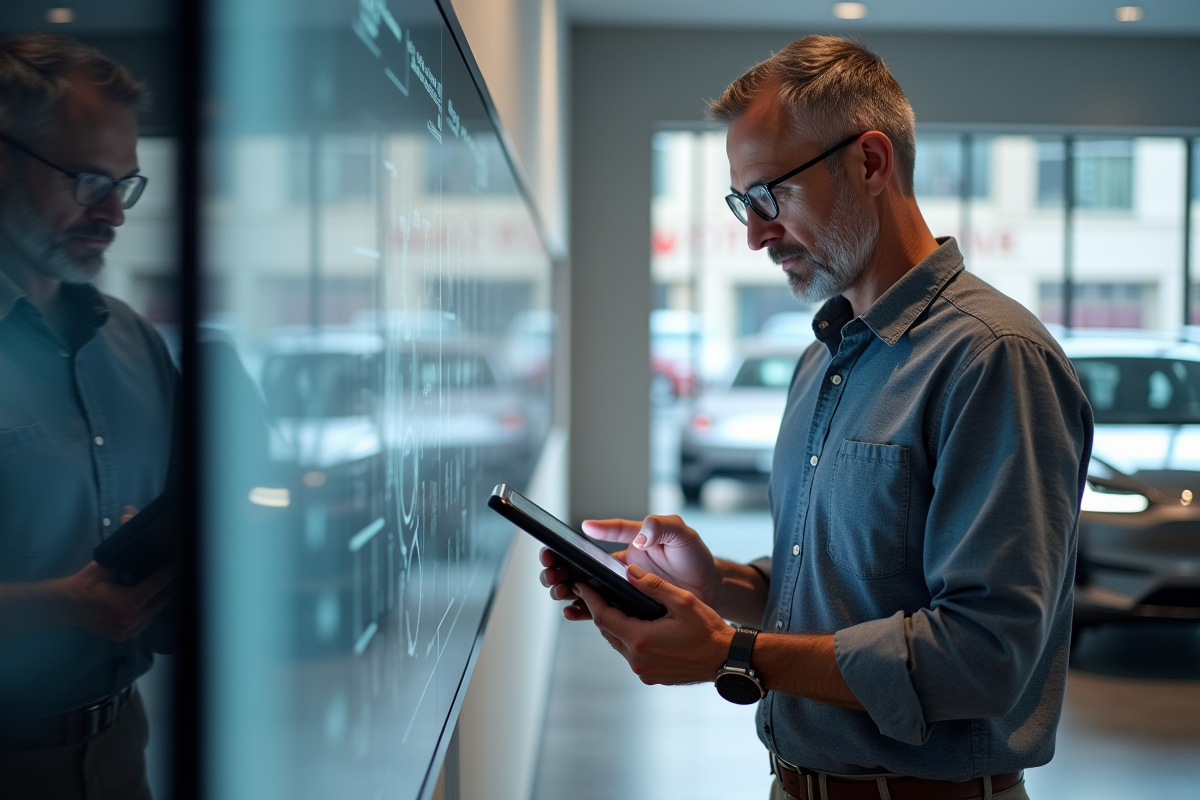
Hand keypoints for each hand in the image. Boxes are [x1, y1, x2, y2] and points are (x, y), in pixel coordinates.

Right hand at [51, 561, 174, 641]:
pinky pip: (145, 623)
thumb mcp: (104, 567)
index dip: (168, 574)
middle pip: (160, 601)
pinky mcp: (123, 637)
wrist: (63, 606)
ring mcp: (126, 631)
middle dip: (168, 587)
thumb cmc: (83, 584)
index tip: (175, 565)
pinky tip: (152, 602)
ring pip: (154, 614)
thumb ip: (124, 561)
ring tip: (166, 587)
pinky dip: (150, 613)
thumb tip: (143, 549)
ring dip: (160, 600)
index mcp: (126, 603)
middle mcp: (129, 620)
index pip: (157, 586)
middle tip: (174, 575)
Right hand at [539, 515, 720, 620]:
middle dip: (562, 564)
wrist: (708, 589)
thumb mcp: (683, 535)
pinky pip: (599, 608)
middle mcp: (623, 562)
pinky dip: (582, 610)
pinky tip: (570, 612)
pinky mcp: (626, 605)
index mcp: (634, 540)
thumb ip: (662, 527)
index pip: (608, 533)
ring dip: (566, 586)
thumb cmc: (695, 557)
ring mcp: (622, 585)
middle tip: (551, 568)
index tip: (578, 531)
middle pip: (584, 561)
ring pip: (586, 584)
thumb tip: (640, 534)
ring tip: (557, 589)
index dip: (594, 531)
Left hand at [574, 563, 732, 684]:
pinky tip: (635, 625)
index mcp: (641, 639)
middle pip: (607, 630)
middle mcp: (637, 659)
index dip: (591, 600)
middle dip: (601, 610)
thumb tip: (629, 572)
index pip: (603, 617)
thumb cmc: (708, 630)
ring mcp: (643, 671)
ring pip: (617, 643)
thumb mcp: (683, 601)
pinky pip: (630, 654)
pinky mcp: (650, 676)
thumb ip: (653, 585)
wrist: (727, 661)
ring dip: (615, 625)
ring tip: (615, 605)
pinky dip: (628, 638)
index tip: (582, 585)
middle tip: (596, 591)